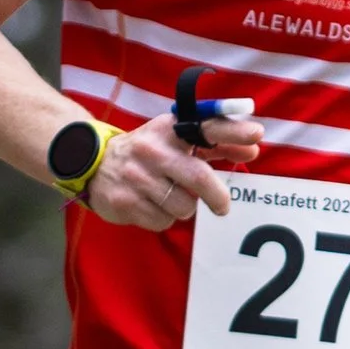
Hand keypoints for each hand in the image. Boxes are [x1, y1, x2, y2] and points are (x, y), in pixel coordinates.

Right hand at [84, 110, 264, 229]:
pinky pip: (163, 221)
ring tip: (171, 197)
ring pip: (183, 206)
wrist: (93, 164)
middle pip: (199, 178)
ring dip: (185, 207)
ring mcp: (136, 177)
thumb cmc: (149, 153)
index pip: (206, 127)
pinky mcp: (125, 202)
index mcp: (168, 130)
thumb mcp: (177, 140)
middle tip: (223, 206)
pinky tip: (152, 205)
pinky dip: (165, 218)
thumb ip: (216, 144)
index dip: (233, 132)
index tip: (256, 135)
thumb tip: (253, 148)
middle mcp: (152, 150)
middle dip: (218, 197)